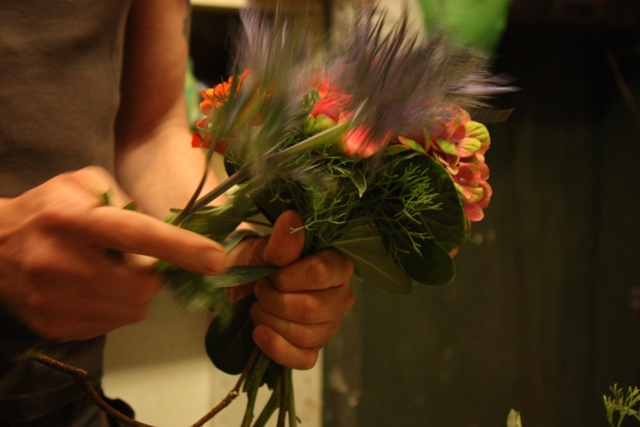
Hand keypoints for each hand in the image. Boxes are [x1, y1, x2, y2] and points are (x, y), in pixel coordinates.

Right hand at [0, 166, 226, 341]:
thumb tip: (162, 233)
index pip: (134, 234)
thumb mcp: (82, 184)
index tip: (216, 258)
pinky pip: (112, 325)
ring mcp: (55, 301)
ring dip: (134, 292)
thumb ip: (124, 198)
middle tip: (133, 260)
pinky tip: (92, 289)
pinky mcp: (55, 327)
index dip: (179, 247)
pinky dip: (115, 308)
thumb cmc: (47, 210)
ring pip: (132, 310)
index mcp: (73, 219)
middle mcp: (60, 262)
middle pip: (141, 284)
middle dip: (152, 274)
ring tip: (107, 272)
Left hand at [228, 210, 354, 369]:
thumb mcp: (263, 248)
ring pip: (305, 334)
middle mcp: (341, 295)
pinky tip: (260, 333)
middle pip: (311, 309)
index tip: (270, 271)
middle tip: (260, 289)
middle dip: (274, 300)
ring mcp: (330, 325)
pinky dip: (276, 348)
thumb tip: (291, 218)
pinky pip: (303, 359)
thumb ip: (281, 241)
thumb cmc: (260, 263)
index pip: (320, 274)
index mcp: (336, 264)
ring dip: (270, 321)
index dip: (287, 277)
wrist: (245, 287)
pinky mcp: (315, 349)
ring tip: (258, 307)